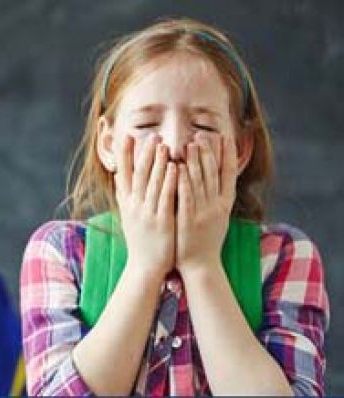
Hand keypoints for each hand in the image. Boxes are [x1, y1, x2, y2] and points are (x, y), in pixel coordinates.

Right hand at [113, 134, 177, 277]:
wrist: (145, 267)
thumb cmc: (140, 240)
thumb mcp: (128, 216)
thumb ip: (126, 195)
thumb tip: (120, 174)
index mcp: (126, 203)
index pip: (123, 173)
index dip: (125, 154)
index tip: (127, 136)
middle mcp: (134, 206)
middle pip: (138, 174)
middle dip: (144, 153)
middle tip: (151, 135)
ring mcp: (147, 214)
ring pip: (151, 183)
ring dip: (157, 162)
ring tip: (162, 144)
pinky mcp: (162, 221)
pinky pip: (166, 198)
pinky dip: (169, 181)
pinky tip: (174, 167)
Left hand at [176, 133, 236, 274]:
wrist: (201, 265)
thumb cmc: (206, 240)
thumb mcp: (217, 216)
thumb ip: (216, 196)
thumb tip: (215, 176)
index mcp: (225, 204)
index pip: (229, 173)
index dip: (227, 154)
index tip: (225, 136)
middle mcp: (216, 206)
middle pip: (214, 173)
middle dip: (209, 152)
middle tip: (203, 134)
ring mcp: (203, 212)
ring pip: (200, 181)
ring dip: (197, 161)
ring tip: (192, 142)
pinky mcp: (188, 219)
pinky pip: (185, 196)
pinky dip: (183, 180)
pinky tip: (178, 167)